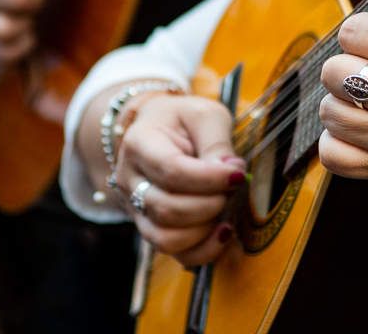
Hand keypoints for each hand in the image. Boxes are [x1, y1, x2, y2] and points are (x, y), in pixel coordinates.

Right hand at [113, 93, 245, 267]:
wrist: (157, 127)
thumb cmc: (183, 119)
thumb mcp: (204, 115)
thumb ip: (217, 142)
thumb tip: (230, 173)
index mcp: (139, 144)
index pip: (172, 171)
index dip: (210, 179)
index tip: (237, 175)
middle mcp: (129, 181)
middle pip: (168, 209)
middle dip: (211, 204)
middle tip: (232, 187)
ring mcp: (135, 208)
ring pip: (166, 238)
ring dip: (206, 229)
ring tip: (226, 207)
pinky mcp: (150, 227)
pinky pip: (173, 253)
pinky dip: (203, 250)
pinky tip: (223, 232)